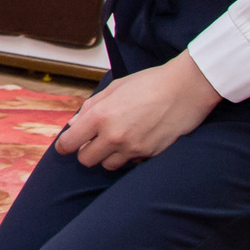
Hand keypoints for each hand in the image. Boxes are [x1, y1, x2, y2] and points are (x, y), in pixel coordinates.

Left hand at [51, 54, 221, 170]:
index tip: (64, 146)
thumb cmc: (149, 83)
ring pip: (107, 165)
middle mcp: (114, 136)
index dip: (64, 146)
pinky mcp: (149, 155)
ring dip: (107, 156)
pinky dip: (127, 157)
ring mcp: (133, 148)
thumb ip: (91, 107)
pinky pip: (130, 164)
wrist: (185, 89)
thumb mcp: (115, 88)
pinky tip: (134, 142)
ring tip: (116, 141)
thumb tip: (74, 125)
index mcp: (101, 116)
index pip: (71, 142)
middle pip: (86, 160)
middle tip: (92, 141)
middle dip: (86, 151)